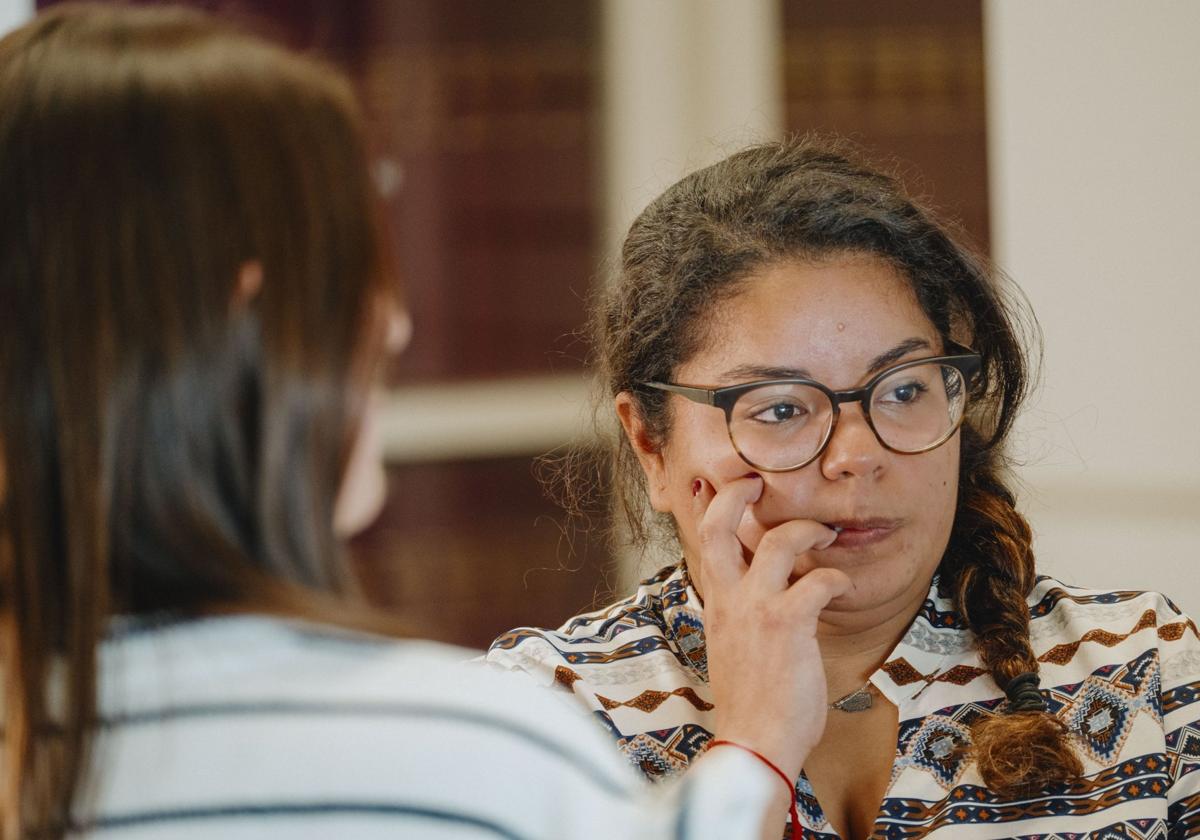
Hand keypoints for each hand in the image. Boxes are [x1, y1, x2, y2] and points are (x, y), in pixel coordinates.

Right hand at [696, 475, 851, 781]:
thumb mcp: (733, 648)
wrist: (754, 743)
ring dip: (808, 529)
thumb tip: (762, 595)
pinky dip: (837, 577)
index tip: (715, 483)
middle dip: (738, 494)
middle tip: (759, 482)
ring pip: (778, 540)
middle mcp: (728, 599)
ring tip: (824, 532)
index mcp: (715, 604)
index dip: (709, 505)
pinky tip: (843, 588)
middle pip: (718, 525)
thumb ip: (742, 615)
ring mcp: (755, 608)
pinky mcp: (787, 623)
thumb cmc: (752, 705)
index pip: (703, 541)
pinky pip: (819, 579)